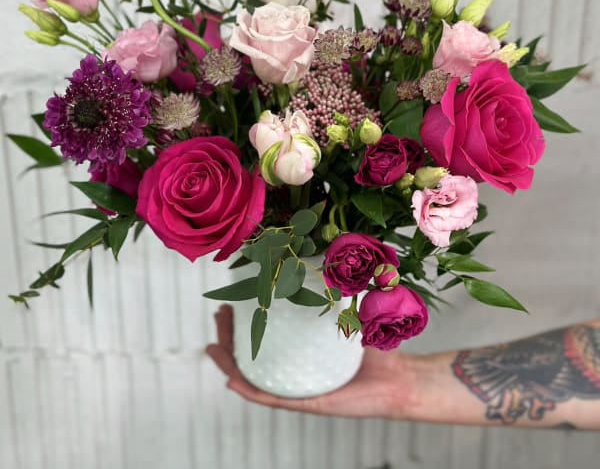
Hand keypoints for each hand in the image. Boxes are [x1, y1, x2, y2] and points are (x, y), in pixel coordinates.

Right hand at [206, 304, 414, 418]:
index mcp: (302, 348)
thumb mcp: (359, 311)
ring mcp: (299, 386)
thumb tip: (340, 253)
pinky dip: (250, 390)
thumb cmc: (380, 347)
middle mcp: (296, 367)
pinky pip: (273, 398)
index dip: (247, 318)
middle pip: (254, 353)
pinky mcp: (308, 403)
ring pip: (255, 376)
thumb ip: (348, 286)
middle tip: (220, 315)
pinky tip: (232, 381)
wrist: (400, 380)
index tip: (232, 300)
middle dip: (231, 335)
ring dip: (230, 362)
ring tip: (214, 347)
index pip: (268, 332)